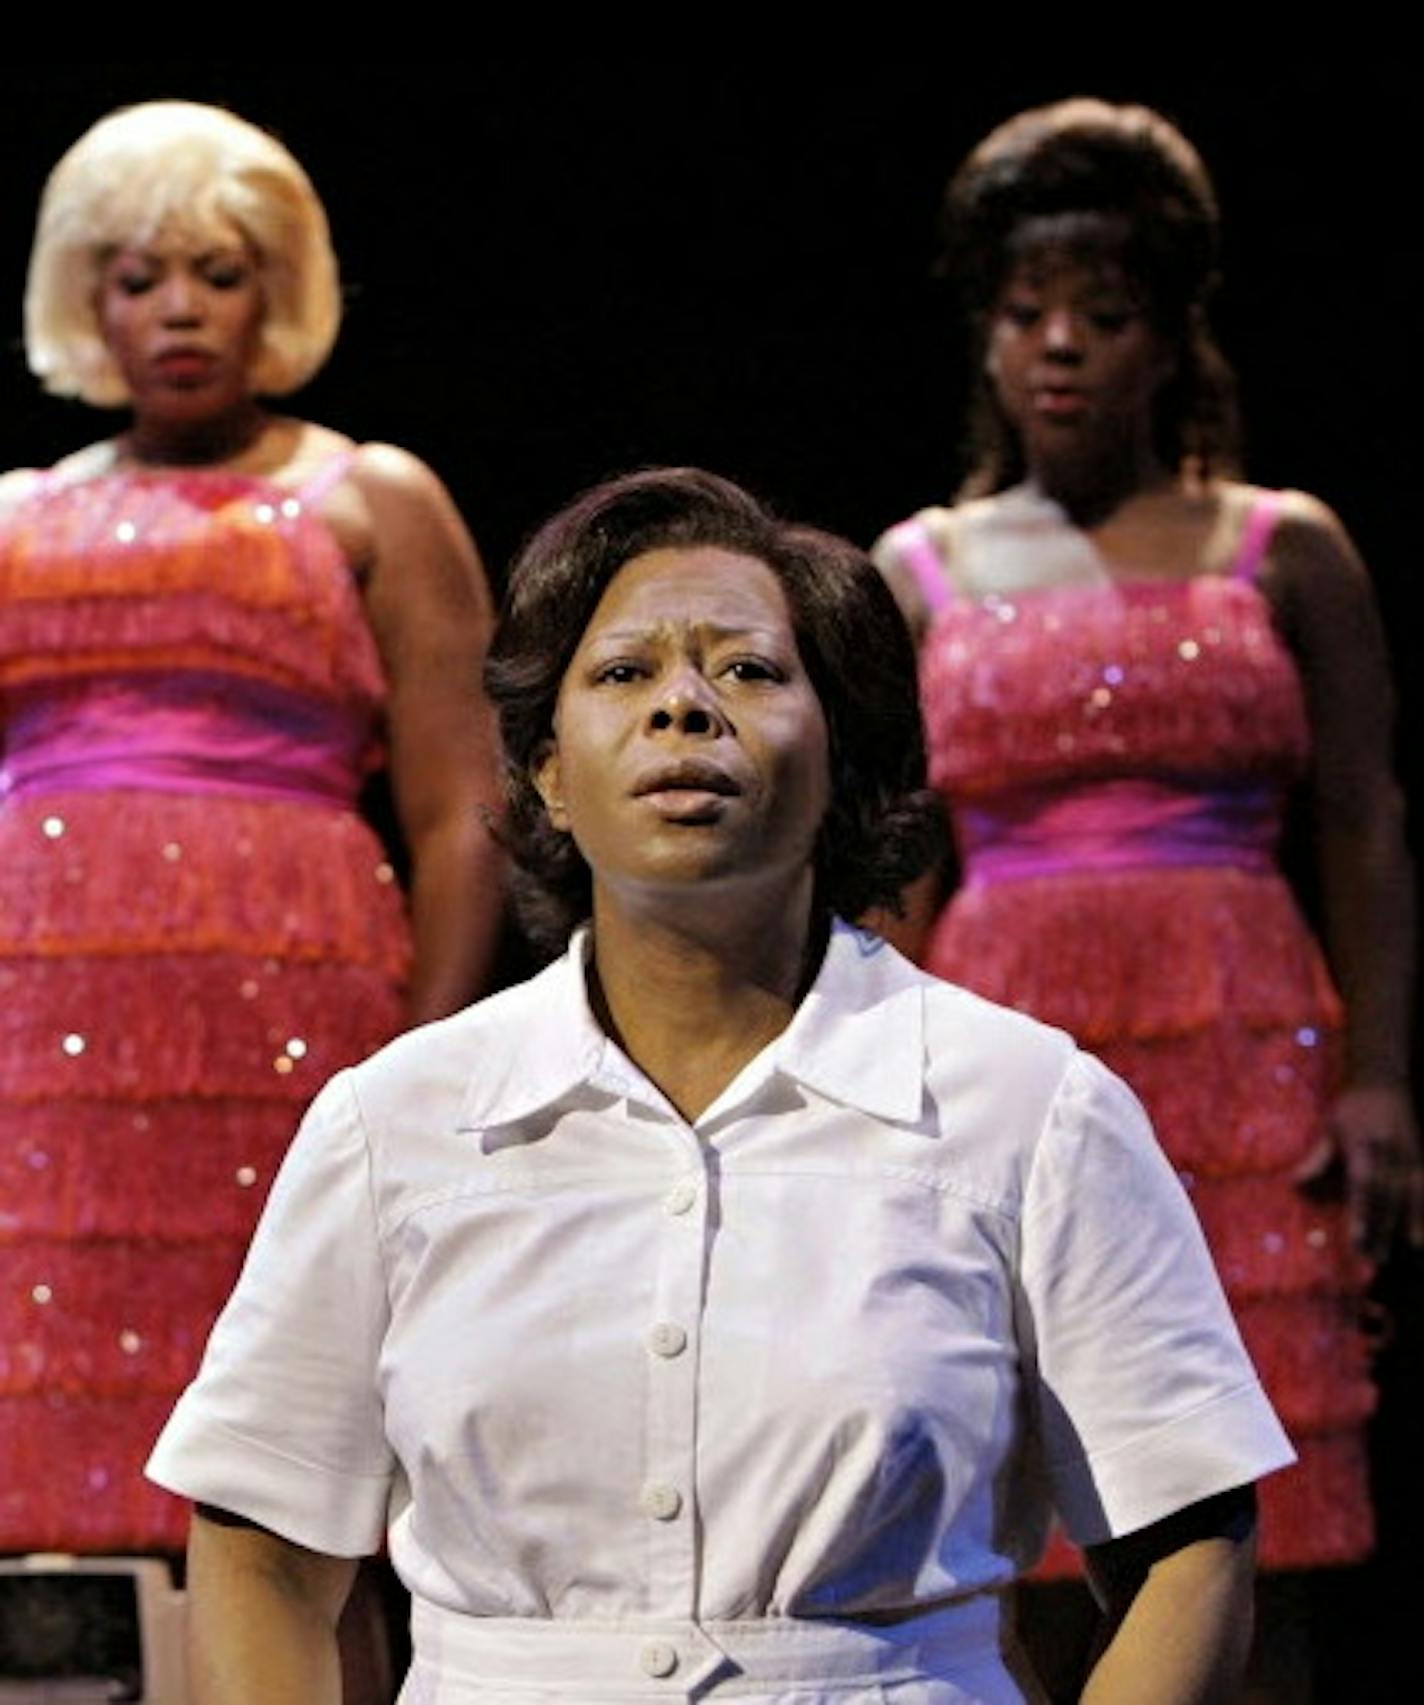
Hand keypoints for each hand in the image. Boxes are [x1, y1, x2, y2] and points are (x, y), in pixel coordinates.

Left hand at [1293, 1082, 1423, 1259]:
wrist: (1383, 1078)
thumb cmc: (1350, 1106)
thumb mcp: (1330, 1127)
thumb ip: (1317, 1158)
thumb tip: (1294, 1184)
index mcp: (1362, 1144)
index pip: (1362, 1185)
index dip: (1361, 1214)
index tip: (1356, 1240)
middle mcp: (1389, 1151)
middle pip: (1386, 1196)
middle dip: (1380, 1228)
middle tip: (1372, 1258)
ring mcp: (1408, 1154)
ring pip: (1408, 1195)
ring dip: (1405, 1225)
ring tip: (1401, 1254)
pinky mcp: (1419, 1156)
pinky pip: (1422, 1188)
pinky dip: (1422, 1212)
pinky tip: (1419, 1237)